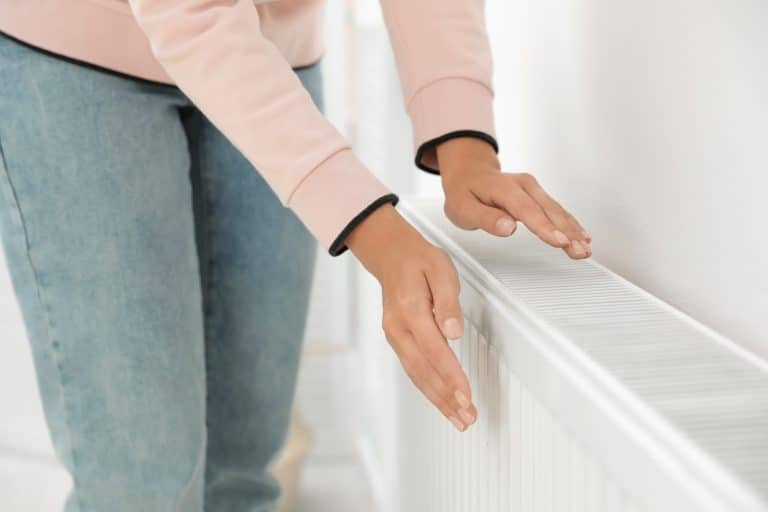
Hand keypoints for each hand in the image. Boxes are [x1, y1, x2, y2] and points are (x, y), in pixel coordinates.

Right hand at [346, 204, 476, 431]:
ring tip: (458, 418)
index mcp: (410, 310)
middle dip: (446, 398)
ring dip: (437, 399)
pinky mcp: (397, 340)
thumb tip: (454, 331)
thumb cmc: (418, 260)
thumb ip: (448, 301)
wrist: (390, 254)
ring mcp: (394, 336)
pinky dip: (428, 388)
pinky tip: (440, 400)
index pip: (434, 351)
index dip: (451, 376)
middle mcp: (397, 328)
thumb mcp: (441, 270)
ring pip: (416, 375)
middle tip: (466, 417)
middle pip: (423, 371)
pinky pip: (412, 369)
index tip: (465, 395)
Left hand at [436, 137, 591, 258]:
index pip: (527, 210)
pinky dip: (570, 223)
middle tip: (579, 251)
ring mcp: (533, 188)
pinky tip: (581, 236)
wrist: (469, 172)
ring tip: (585, 248)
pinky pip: (557, 210)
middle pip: (548, 210)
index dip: (545, 227)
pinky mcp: (538, 194)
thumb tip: (508, 228)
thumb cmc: (464, 192)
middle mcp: (523, 185)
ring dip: (573, 230)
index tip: (559, 241)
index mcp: (504, 188)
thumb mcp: (463, 208)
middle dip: (566, 232)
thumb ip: (485, 218)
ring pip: (557, 210)